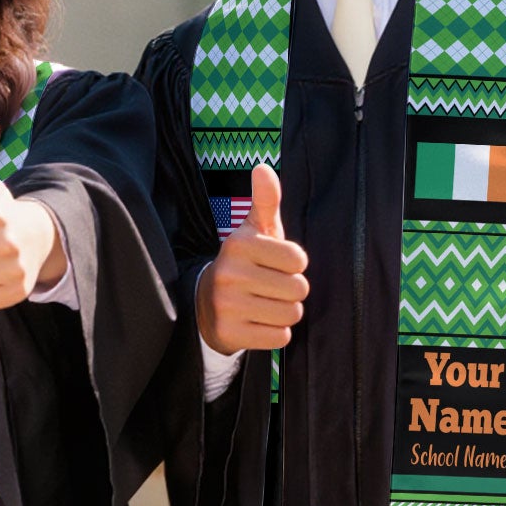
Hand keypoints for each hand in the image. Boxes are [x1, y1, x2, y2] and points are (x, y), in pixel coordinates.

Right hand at [196, 163, 308, 352]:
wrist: (205, 304)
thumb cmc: (244, 263)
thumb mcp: (253, 231)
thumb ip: (265, 200)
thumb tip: (263, 168)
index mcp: (239, 244)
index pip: (299, 260)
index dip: (294, 265)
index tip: (275, 264)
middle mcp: (229, 273)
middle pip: (299, 289)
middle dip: (291, 291)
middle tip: (270, 287)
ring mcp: (227, 305)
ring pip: (291, 314)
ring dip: (285, 312)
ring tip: (264, 304)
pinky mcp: (230, 333)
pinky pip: (279, 337)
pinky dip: (274, 333)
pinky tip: (257, 322)